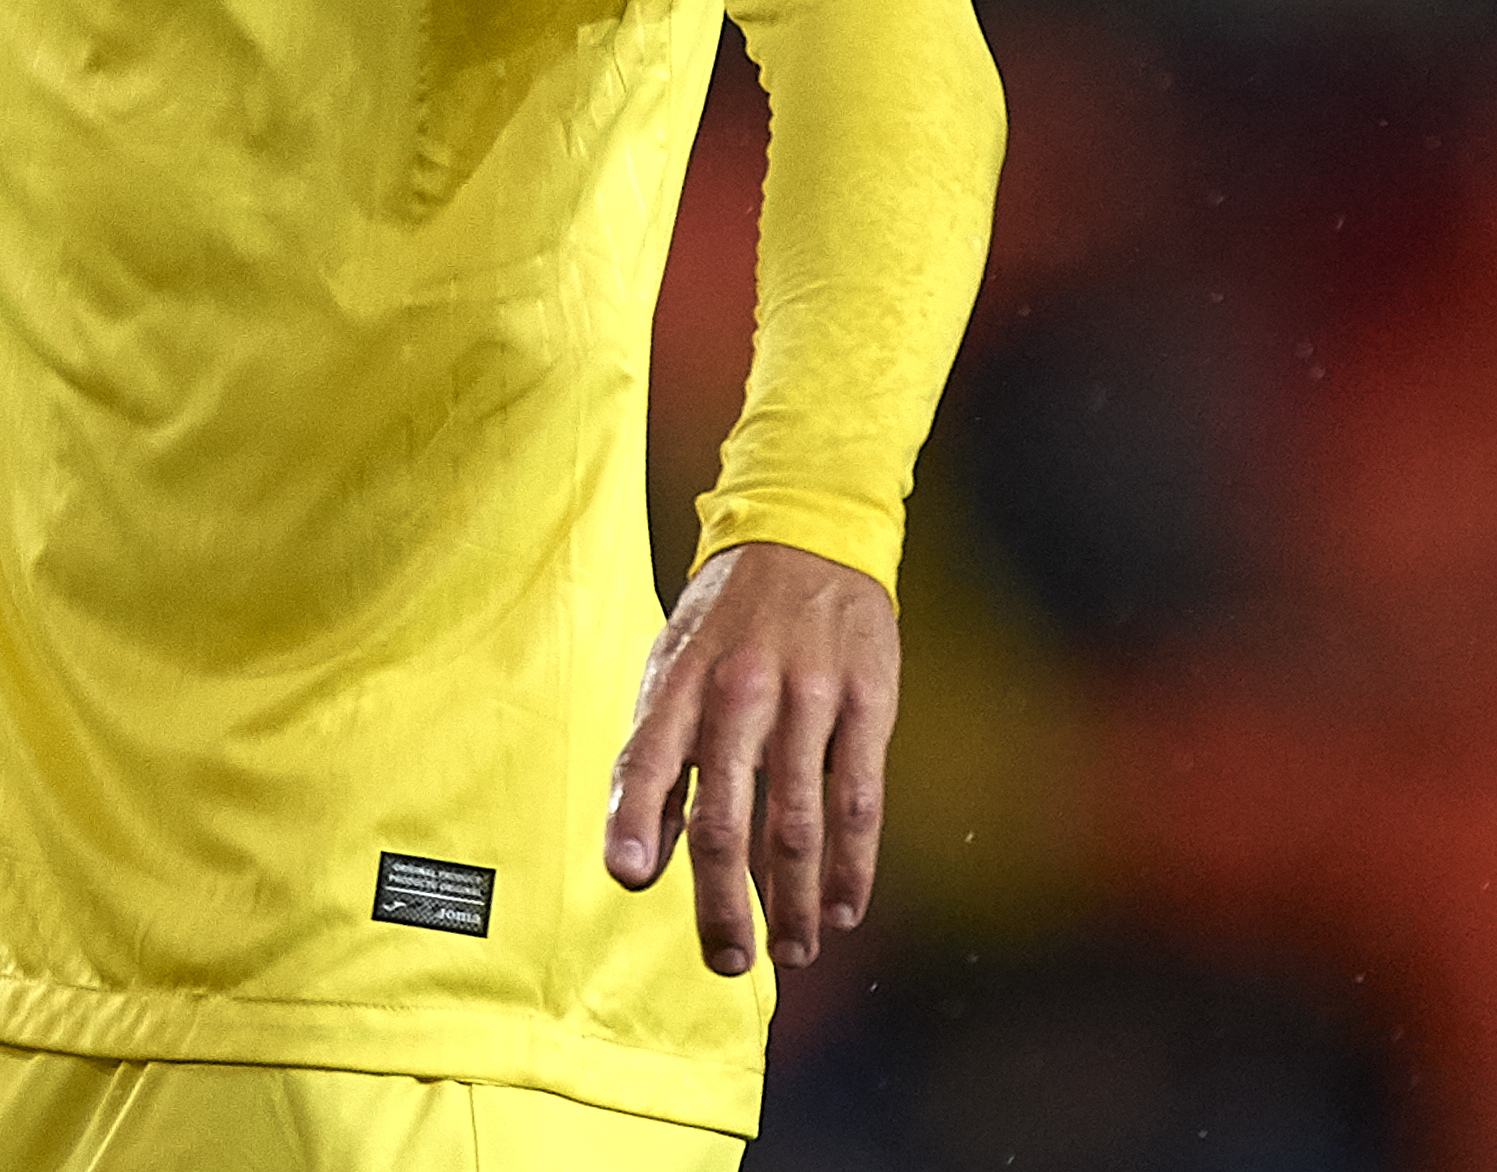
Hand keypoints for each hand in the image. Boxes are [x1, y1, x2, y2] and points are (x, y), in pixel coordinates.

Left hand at [603, 541, 898, 977]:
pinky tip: (844, 907)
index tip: (630, 880)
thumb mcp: (673, 665)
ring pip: (799, 824)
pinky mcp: (866, 702)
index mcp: (679, 682)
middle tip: (727, 962)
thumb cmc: (726, 621)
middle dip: (725, 904)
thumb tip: (648, 856)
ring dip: (795, 901)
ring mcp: (808, 696)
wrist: (807, 533)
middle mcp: (739, 691)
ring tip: (793, 951)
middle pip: (727, 818)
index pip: (646, 761)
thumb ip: (658, 755)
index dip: (635, 824)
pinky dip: (853, 865)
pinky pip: (858, 799)